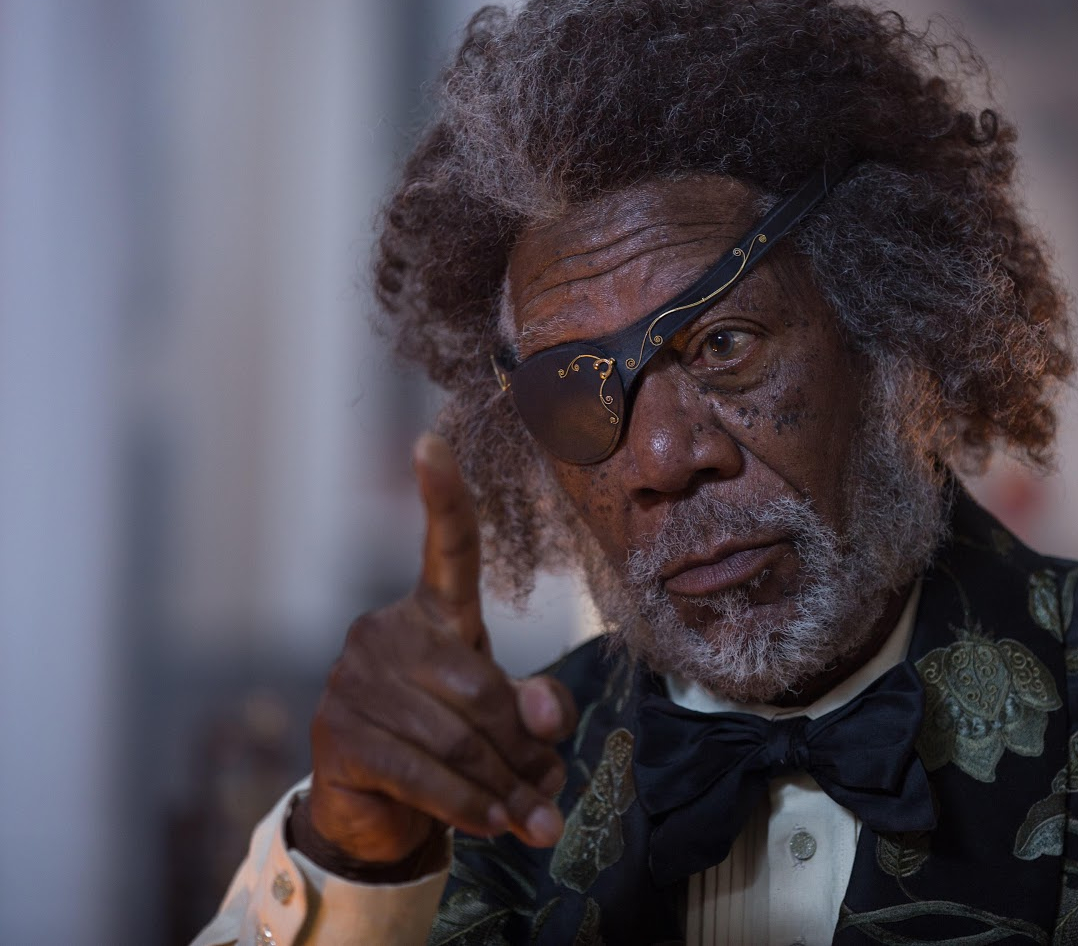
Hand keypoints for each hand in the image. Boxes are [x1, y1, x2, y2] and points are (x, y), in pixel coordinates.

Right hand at [292, 434, 576, 875]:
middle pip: (481, 687)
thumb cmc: (454, 744)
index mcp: (434, 614)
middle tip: (549, 793)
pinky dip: (469, 808)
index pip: (446, 547)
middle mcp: (385, 633)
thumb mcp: (508, 719)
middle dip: (523, 749)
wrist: (380, 811)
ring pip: (458, 738)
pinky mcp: (338, 737)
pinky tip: (493, 826)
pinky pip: (424, 774)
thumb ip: (539, 711)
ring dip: (505, 790)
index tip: (431, 442)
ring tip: (532, 821)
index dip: (442, 497)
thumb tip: (543, 722)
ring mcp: (353, 682)